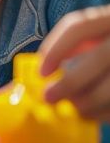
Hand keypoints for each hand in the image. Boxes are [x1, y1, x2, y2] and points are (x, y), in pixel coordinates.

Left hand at [39, 5, 109, 121]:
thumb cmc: (108, 45)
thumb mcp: (98, 35)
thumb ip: (75, 46)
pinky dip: (107, 113)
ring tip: (76, 109)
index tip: (41, 71)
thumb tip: (40, 73)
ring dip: (90, 102)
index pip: (79, 26)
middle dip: (70, 83)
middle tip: (50, 98)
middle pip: (98, 59)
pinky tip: (95, 116)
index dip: (56, 48)